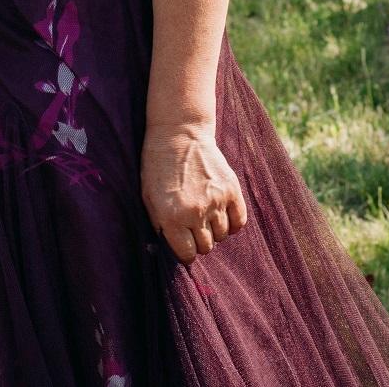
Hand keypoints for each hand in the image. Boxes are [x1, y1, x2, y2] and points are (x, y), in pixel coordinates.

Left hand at [140, 121, 246, 262]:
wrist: (178, 134)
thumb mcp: (149, 199)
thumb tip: (174, 250)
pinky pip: (239, 221)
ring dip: (214, 230)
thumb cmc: (158, 167)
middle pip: (206, 247)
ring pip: (222, 235)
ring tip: (206, 216)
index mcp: (172, 217)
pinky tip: (223, 214)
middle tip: (193, 228)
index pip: (187, 254)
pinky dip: (233, 222)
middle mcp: (196, 212)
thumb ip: (162, 226)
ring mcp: (216, 201)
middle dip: (199, 241)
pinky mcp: (231, 189)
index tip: (185, 245)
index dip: (185, 252)